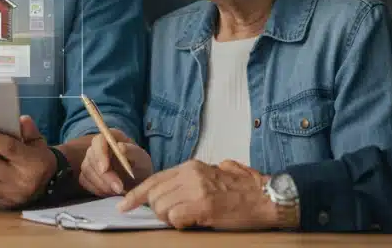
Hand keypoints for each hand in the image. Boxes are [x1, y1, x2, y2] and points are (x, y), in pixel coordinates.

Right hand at [78, 129, 151, 195]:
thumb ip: (133, 152)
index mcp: (111, 137)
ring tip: (119, 191)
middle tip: (118, 188)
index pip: (98, 140)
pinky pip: (85, 181)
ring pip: (87, 171)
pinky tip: (111, 192)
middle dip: (104, 176)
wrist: (137, 182)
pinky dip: (98, 189)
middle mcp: (98, 147)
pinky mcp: (86, 174)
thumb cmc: (140, 167)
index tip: (105, 169)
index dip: (99, 153)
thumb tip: (120, 146)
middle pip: (91, 157)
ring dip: (102, 184)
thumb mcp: (142, 159)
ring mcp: (90, 160)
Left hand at [117, 159, 278, 229]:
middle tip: (175, 217)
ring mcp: (196, 190)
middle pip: (154, 196)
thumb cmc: (245, 189)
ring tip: (187, 219)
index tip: (124, 205)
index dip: (137, 194)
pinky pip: (175, 219)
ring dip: (170, 218)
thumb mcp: (216, 172)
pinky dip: (180, 225)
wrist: (267, 197)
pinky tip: (194, 223)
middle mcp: (190, 175)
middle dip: (158, 211)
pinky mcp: (203, 206)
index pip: (154, 180)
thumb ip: (195, 176)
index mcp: (191, 166)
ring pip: (162, 208)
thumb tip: (178, 184)